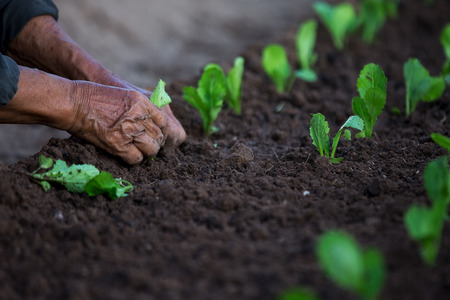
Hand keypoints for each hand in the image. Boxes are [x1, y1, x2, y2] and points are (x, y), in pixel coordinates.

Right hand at [68, 81, 185, 164]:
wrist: (74, 102)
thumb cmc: (96, 98)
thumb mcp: (125, 94)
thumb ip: (142, 107)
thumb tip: (154, 123)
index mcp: (142, 101)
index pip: (165, 121)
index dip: (162, 131)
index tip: (155, 135)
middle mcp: (139, 115)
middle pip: (159, 137)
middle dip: (154, 143)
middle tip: (146, 146)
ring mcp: (129, 130)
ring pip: (151, 149)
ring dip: (146, 153)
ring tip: (139, 151)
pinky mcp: (118, 144)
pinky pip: (136, 158)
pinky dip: (134, 160)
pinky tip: (128, 155)